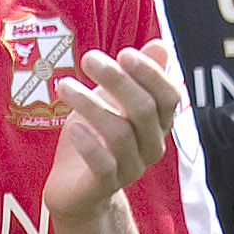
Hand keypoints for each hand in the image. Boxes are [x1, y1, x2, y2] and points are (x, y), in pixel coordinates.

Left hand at [39, 36, 185, 233]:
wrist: (74, 188)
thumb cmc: (95, 136)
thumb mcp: (112, 101)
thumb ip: (135, 76)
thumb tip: (161, 45)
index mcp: (157, 123)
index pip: (168, 96)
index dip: (151, 74)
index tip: (124, 53)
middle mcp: (150, 146)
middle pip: (145, 110)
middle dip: (117, 80)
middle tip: (88, 58)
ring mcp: (130, 168)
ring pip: (121, 133)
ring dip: (91, 105)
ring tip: (64, 86)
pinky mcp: (105, 186)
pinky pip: (104, 165)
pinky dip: (89, 144)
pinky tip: (74, 127)